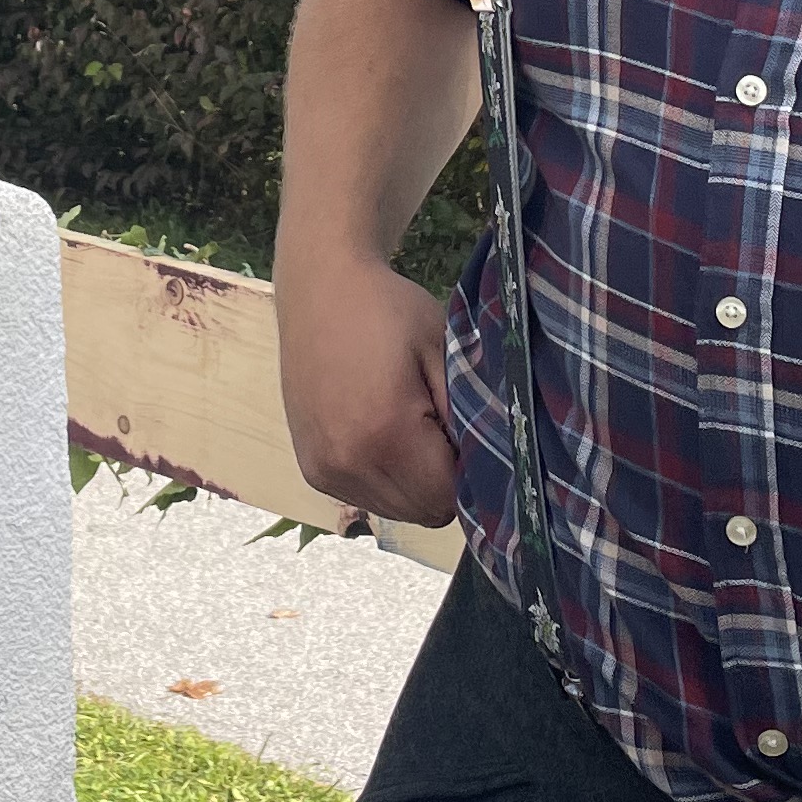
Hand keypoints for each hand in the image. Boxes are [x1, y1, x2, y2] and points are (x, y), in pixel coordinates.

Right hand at [276, 255, 460, 527]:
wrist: (321, 288)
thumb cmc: (389, 311)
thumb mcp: (443, 350)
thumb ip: (468, 414)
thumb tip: (490, 467)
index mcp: (385, 434)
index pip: (450, 498)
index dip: (470, 472)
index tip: (466, 432)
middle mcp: (347, 464)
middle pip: (425, 513)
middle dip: (444, 481)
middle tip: (440, 424)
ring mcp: (324, 471)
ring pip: (397, 510)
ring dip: (414, 483)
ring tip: (410, 425)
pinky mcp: (311, 470)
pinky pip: (367, 497)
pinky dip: (384, 477)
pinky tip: (382, 431)